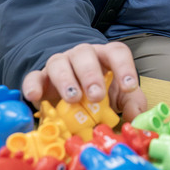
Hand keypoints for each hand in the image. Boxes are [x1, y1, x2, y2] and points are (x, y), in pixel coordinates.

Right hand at [21, 41, 147, 120]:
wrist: (71, 91)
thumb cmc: (101, 91)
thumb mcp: (120, 96)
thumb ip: (132, 104)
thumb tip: (136, 118)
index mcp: (105, 56)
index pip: (116, 52)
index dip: (124, 67)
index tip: (129, 87)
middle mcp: (82, 55)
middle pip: (85, 54)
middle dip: (91, 75)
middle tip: (96, 96)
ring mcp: (60, 64)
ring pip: (59, 62)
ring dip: (66, 80)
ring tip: (73, 99)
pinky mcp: (40, 78)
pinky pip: (33, 77)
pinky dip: (33, 85)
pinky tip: (36, 96)